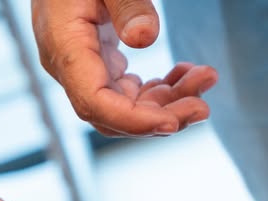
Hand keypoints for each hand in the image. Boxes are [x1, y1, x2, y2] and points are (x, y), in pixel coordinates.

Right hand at [32, 0, 217, 135]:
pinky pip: (126, 91)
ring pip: (123, 106)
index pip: (94, 103)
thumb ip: (126, 4)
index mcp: (65, 46)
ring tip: (203, 79)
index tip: (172, 122)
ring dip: (166, 102)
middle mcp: (68, 66)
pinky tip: (183, 74)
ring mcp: (82, 67)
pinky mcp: (96, 63)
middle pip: (112, 114)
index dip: (133, 120)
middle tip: (202, 108)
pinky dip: (158, 90)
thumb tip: (145, 38)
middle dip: (160, 117)